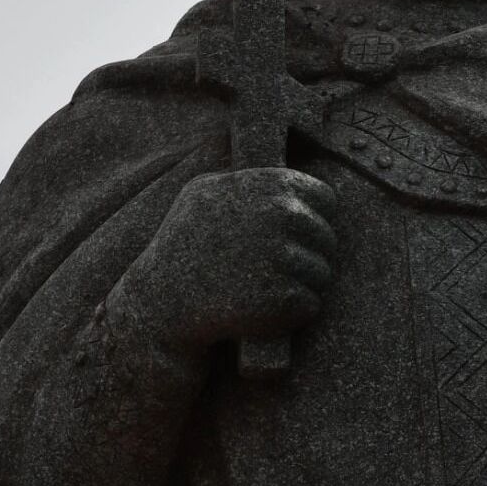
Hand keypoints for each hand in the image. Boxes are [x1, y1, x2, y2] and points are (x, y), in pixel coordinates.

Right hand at [109, 167, 337, 353]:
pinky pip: (311, 304)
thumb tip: (284, 173)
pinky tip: (264, 310)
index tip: (302, 236)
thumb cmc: (179, 246)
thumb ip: (244, 179)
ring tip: (268, 291)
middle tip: (283, 271)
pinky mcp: (284, 298)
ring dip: (305, 286)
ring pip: (323, 273)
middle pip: (326, 238)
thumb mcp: (201, 193)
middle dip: (312, 255)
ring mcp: (282, 257)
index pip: (324, 197)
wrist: (159, 302)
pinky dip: (294, 312)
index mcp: (266, 186)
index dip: (317, 218)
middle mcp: (279, 215)